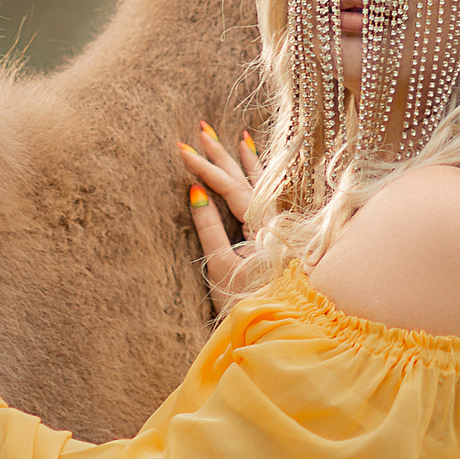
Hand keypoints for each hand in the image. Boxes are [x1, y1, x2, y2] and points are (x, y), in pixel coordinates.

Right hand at [174, 121, 261, 307]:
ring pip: (261, 189)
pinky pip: (267, 201)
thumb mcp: (219, 267)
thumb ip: (209, 228)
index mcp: (262, 229)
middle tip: (202, 129)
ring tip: (240, 138)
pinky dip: (259, 183)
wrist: (270, 329)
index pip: (231, 190)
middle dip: (223, 156)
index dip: (206, 169)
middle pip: (247, 182)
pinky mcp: (275, 240)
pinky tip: (258, 171)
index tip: (182, 151)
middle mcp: (275, 225)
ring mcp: (277, 231)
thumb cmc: (242, 303)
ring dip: (246, 163)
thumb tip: (195, 193)